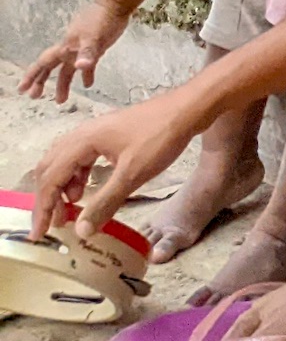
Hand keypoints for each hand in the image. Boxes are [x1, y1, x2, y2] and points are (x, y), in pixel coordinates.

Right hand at [19, 0, 125, 103]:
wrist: (115, 5)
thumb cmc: (101, 20)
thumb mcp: (93, 37)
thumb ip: (87, 52)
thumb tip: (80, 67)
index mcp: (65, 48)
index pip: (43, 64)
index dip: (32, 76)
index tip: (22, 89)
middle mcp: (69, 50)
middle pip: (51, 68)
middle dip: (41, 82)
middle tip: (35, 97)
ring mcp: (81, 49)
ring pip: (67, 70)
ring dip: (63, 84)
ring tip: (60, 100)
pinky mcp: (95, 48)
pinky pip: (87, 65)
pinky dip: (86, 75)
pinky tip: (87, 84)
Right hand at [27, 91, 205, 239]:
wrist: (189, 107)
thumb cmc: (161, 136)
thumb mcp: (133, 174)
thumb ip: (105, 202)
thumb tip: (81, 231)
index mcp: (82, 141)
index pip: (50, 178)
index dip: (43, 208)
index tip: (40, 233)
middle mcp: (82, 133)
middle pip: (51, 168)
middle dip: (49, 198)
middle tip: (55, 223)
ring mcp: (96, 132)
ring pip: (66, 162)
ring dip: (64, 187)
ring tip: (73, 208)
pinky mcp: (109, 134)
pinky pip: (82, 157)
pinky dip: (79, 176)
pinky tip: (88, 190)